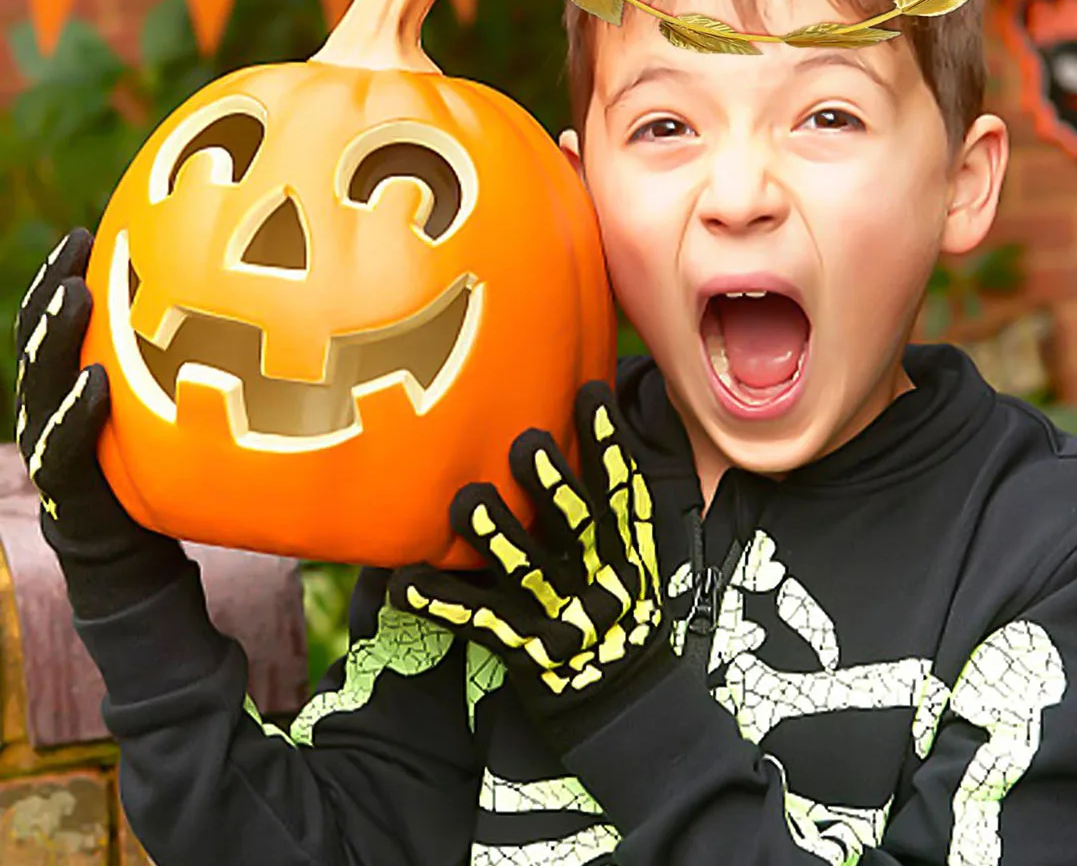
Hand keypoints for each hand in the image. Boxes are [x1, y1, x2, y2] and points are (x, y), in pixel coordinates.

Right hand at [14, 228, 184, 617]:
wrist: (144, 563)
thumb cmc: (163, 473)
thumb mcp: (171, 411)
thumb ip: (185, 368)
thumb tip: (251, 310)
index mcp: (75, 388)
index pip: (58, 325)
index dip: (62, 276)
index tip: (85, 230)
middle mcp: (55, 412)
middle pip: (41, 343)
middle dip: (53, 293)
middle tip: (74, 249)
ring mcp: (54, 451)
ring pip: (43, 385)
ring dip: (58, 337)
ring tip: (78, 294)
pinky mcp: (69, 489)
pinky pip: (65, 448)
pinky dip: (77, 414)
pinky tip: (95, 383)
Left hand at [389, 381, 673, 744]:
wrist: (627, 712)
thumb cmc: (628, 622)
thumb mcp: (644, 566)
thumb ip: (626, 512)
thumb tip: (621, 442)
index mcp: (629, 554)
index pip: (622, 491)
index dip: (608, 442)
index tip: (590, 392)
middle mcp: (599, 579)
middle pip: (574, 523)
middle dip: (550, 482)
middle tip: (525, 442)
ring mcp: (561, 616)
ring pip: (524, 568)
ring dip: (495, 533)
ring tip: (467, 499)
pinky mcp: (526, 651)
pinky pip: (478, 622)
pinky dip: (441, 602)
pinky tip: (404, 582)